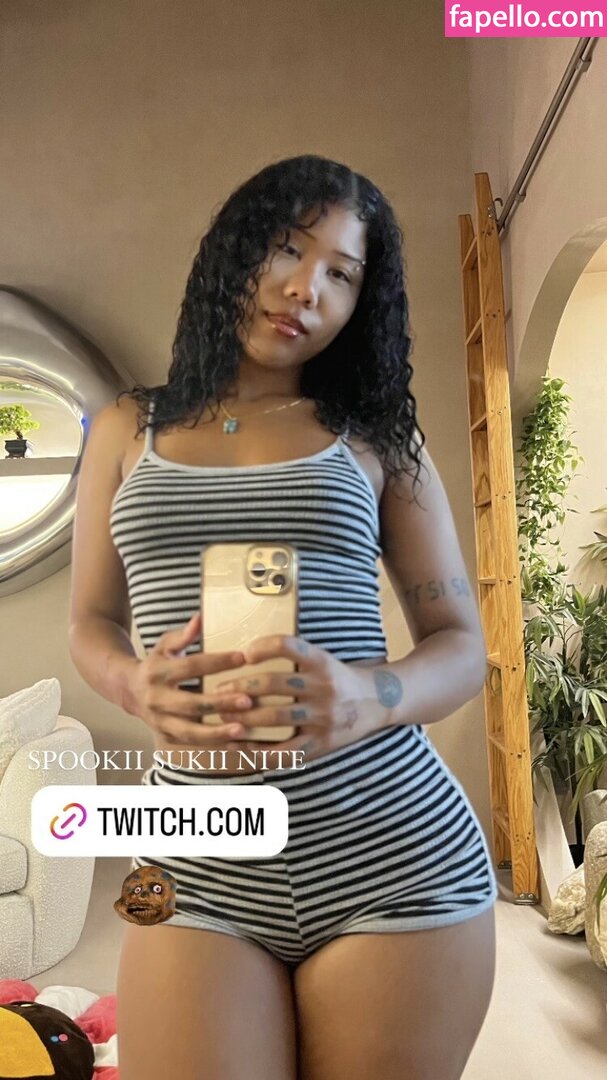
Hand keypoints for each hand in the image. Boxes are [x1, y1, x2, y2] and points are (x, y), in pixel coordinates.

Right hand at [123, 613, 254, 746]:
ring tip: (242, 731)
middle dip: (219, 704)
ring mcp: (160, 721)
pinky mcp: (165, 737)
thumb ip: (183, 635)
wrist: (128, 690)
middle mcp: (157, 699)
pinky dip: (213, 746)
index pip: (190, 667)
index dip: (216, 662)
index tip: (242, 658)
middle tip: (248, 701)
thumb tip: (200, 618)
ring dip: (216, 734)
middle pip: (190, 704)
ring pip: (189, 732)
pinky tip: (235, 743)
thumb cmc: (155, 663)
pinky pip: (191, 745)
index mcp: (158, 672)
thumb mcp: (164, 645)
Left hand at [214, 634, 389, 759]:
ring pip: (275, 717)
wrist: (379, 702)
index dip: (262, 647)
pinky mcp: (322, 743)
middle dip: (241, 688)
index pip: (288, 645)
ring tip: (222, 717)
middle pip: (273, 683)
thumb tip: (247, 653)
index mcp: (322, 662)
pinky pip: (285, 752)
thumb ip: (295, 655)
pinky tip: (240, 746)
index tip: (243, 654)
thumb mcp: (324, 659)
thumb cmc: (341, 678)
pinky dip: (259, 751)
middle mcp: (323, 687)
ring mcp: (323, 717)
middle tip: (219, 692)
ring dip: (244, 718)